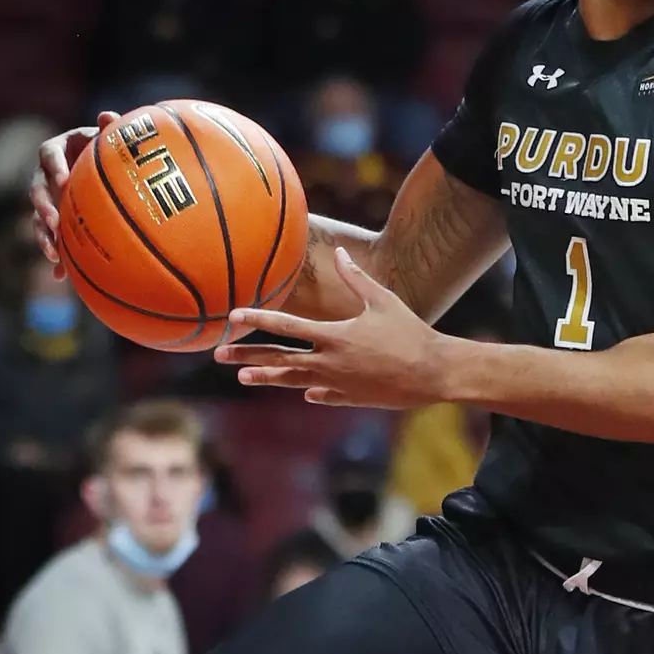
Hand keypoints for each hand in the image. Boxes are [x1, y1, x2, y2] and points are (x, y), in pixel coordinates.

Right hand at [32, 112, 119, 279]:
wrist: (102, 164)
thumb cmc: (104, 146)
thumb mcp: (105, 137)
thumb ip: (108, 127)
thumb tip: (108, 115)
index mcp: (56, 150)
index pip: (47, 155)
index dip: (53, 167)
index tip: (63, 180)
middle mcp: (46, 175)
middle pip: (36, 190)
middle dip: (43, 207)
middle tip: (55, 222)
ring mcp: (47, 197)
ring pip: (38, 217)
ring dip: (44, 235)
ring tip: (54, 253)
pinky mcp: (54, 216)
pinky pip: (51, 236)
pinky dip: (57, 254)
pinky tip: (62, 274)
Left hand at [214, 247, 454, 407]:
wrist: (434, 372)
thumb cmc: (411, 332)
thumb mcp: (383, 301)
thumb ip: (356, 279)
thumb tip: (339, 254)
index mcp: (335, 336)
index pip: (287, 326)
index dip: (259, 318)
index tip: (234, 316)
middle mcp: (330, 363)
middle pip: (280, 358)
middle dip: (247, 355)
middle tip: (219, 353)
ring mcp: (337, 384)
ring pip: (293, 381)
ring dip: (267, 377)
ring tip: (243, 376)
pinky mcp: (350, 398)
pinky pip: (323, 395)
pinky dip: (311, 391)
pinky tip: (303, 391)